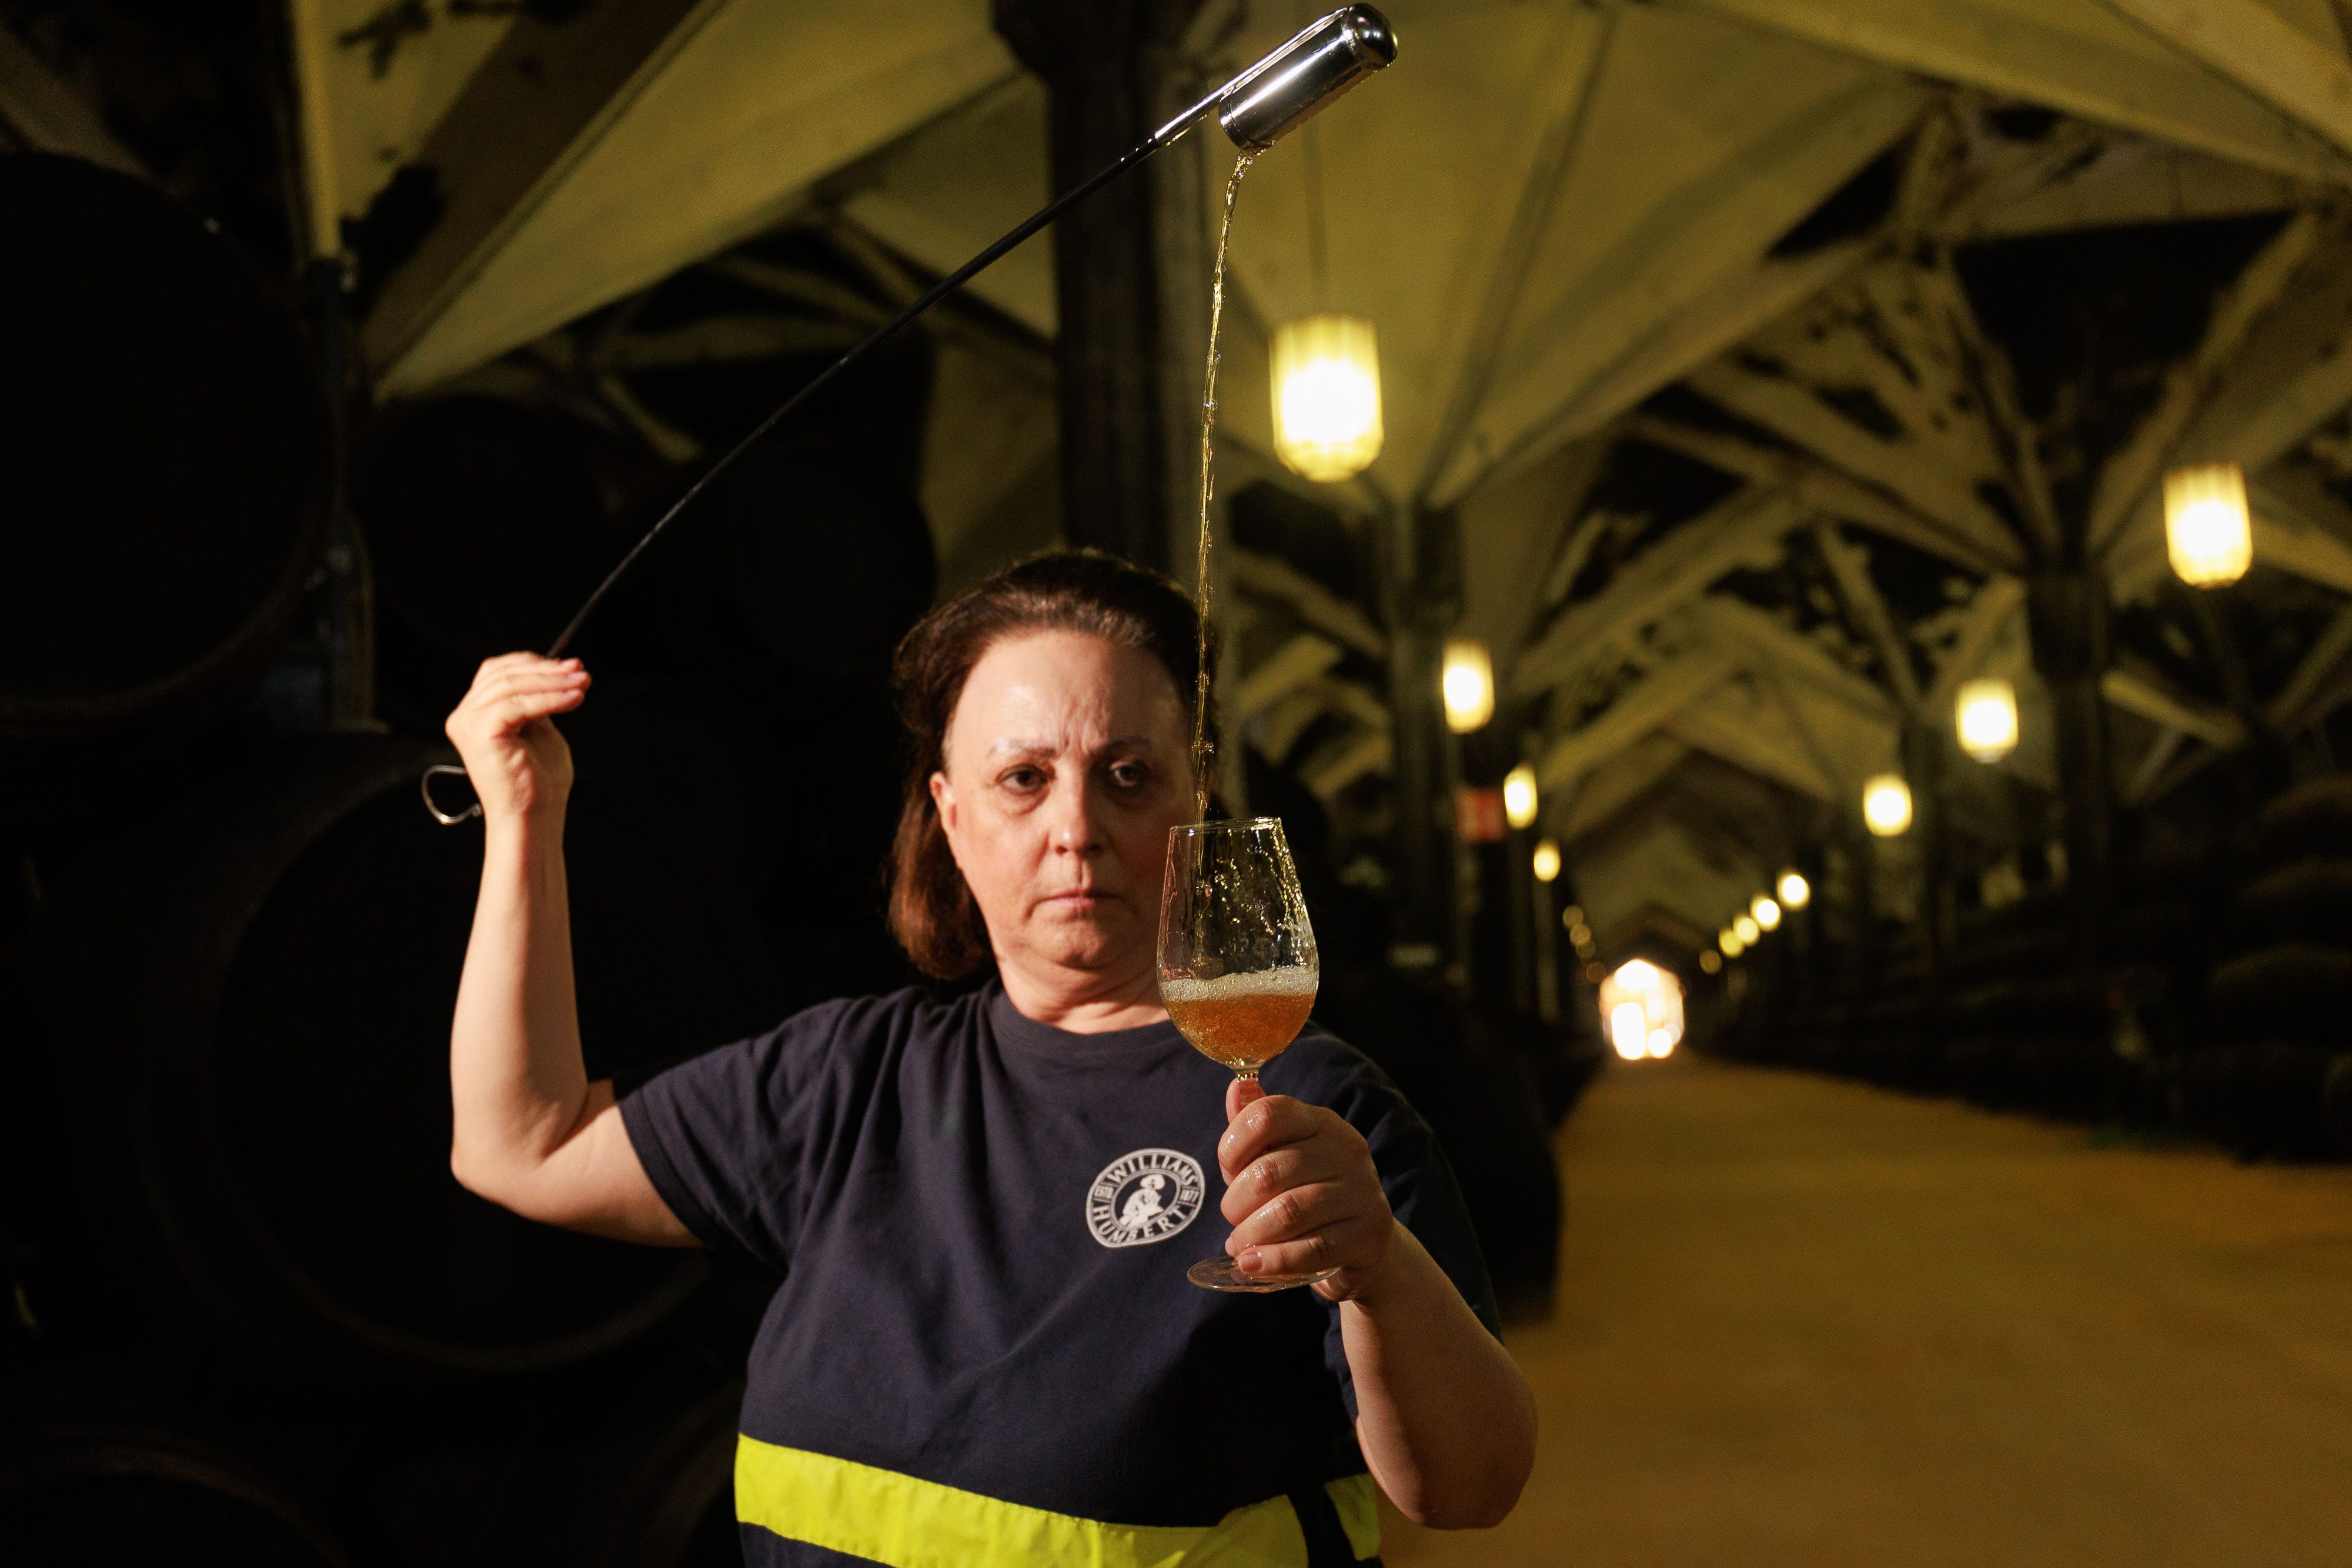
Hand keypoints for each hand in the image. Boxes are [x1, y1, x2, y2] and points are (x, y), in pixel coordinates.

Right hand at [443, 654, 589, 824]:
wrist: (535, 817)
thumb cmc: (539, 781)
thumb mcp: (539, 729)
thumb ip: (537, 701)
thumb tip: (555, 670)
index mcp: (475, 714)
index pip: (497, 672)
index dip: (533, 663)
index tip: (570, 666)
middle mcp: (464, 717)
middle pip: (504, 675)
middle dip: (547, 670)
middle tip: (581, 672)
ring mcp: (469, 724)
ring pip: (512, 686)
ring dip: (553, 681)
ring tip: (583, 684)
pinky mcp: (481, 734)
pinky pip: (518, 705)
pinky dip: (550, 699)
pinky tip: (575, 699)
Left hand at [1217, 1078, 1395, 1301]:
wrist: (1365, 1244)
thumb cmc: (1309, 1194)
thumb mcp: (1281, 1156)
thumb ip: (1255, 1125)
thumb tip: (1236, 1085)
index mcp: (1320, 1122)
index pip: (1268, 1114)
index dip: (1234, 1144)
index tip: (1228, 1170)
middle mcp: (1345, 1149)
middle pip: (1269, 1171)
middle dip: (1236, 1202)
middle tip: (1233, 1219)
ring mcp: (1361, 1192)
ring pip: (1289, 1212)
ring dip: (1251, 1234)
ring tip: (1241, 1245)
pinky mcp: (1368, 1234)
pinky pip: (1312, 1249)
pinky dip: (1274, 1260)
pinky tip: (1252, 1265)